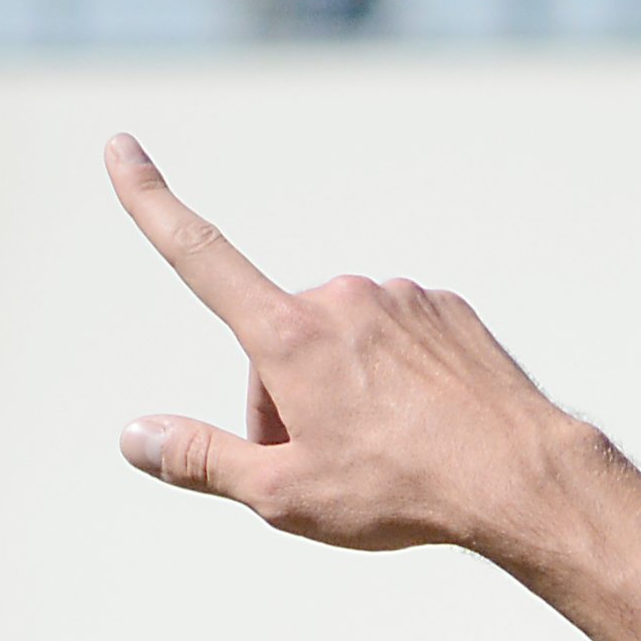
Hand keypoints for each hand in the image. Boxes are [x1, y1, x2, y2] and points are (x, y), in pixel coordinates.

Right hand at [107, 136, 602, 560]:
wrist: (520, 478)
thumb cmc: (401, 492)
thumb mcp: (285, 495)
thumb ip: (201, 460)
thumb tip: (133, 436)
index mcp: (288, 336)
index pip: (198, 255)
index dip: (150, 201)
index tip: (119, 144)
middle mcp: (339, 298)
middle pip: (279, 347)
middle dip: (286, 403)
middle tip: (329, 468)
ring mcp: (398, 298)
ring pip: (342, 347)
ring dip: (344, 393)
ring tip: (389, 454)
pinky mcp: (445, 310)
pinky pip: (397, 344)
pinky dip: (398, 383)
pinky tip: (427, 428)